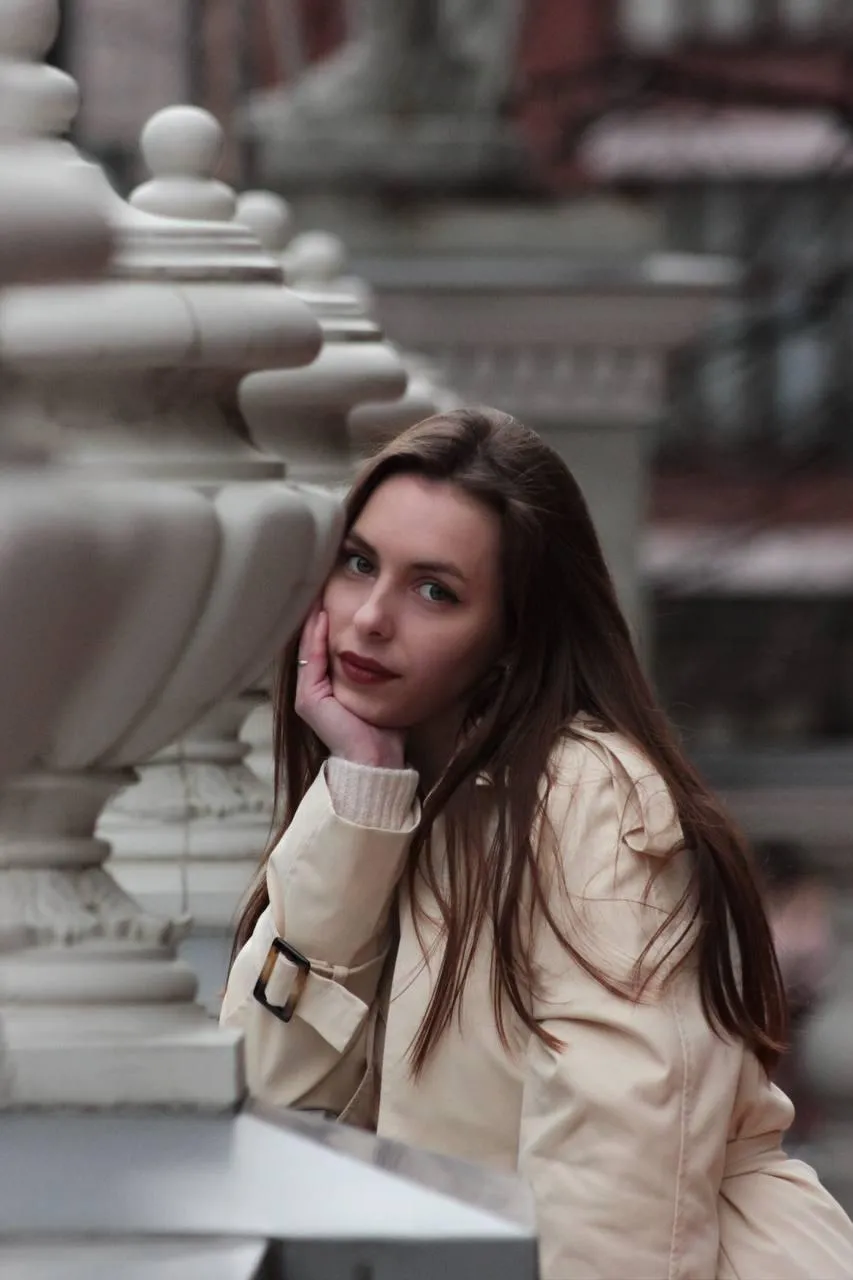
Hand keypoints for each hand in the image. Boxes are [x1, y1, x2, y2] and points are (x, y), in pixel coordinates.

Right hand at [295, 605, 405, 768]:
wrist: (378, 759)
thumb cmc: (384, 728)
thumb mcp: (381, 688)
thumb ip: (379, 666)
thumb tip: (392, 640)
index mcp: (327, 686)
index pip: (324, 644)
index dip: (328, 618)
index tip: (336, 589)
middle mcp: (312, 688)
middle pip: (312, 642)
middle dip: (317, 612)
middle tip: (322, 581)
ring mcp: (307, 694)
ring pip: (308, 647)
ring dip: (313, 619)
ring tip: (318, 590)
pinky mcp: (308, 699)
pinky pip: (311, 661)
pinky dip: (316, 638)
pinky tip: (322, 616)